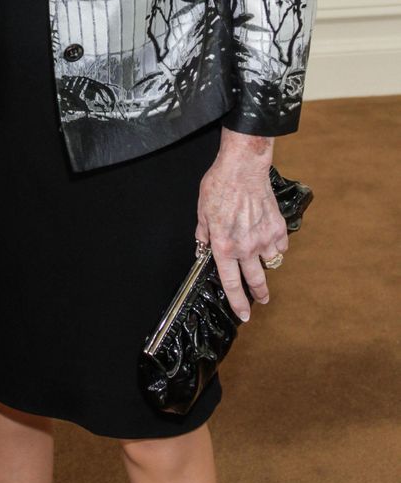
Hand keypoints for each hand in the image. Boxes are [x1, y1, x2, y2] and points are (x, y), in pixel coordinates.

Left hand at [196, 128, 287, 321]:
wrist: (243, 168)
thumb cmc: (219, 186)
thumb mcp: (202, 211)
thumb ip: (204, 234)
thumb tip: (202, 247)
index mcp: (223, 247)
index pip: (231, 283)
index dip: (238, 302)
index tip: (244, 314)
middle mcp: (245, 248)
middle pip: (255, 280)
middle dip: (259, 294)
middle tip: (262, 300)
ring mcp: (264, 239)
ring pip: (270, 262)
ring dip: (266, 262)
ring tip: (260, 255)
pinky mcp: (278, 228)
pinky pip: (280, 246)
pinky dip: (275, 245)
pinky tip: (268, 236)